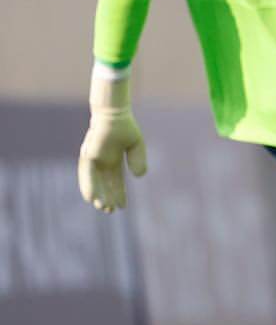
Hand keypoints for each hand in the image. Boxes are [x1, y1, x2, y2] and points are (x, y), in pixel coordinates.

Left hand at [78, 71, 147, 212]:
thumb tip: (139, 176)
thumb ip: (138, 160)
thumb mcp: (136, 145)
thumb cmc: (125, 126)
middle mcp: (101, 162)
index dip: (119, 194)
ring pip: (94, 182)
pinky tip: (90, 198)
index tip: (122, 207)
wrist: (115, 113)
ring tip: (102, 208)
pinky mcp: (88, 156)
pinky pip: (87, 174)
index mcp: (113, 160)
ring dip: (98, 195)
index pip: (116, 181)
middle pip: (104, 184)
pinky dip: (89, 186)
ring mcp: (93, 159)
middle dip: (108, 197)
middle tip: (110, 211)